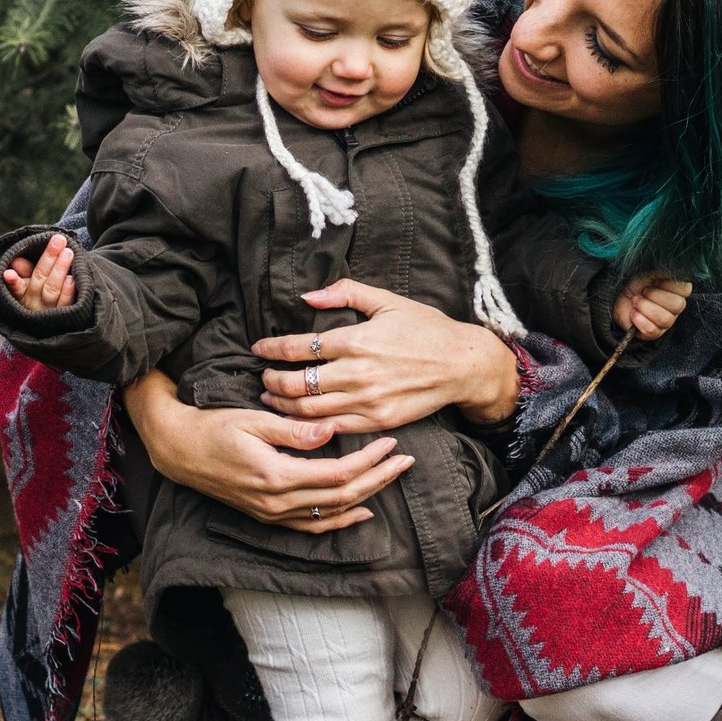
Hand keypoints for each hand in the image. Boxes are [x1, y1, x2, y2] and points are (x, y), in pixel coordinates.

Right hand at [0, 232, 76, 311]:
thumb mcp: (29, 282)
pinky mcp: (64, 317)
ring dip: (60, 270)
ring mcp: (48, 312)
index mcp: (21, 295)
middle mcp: (33, 304)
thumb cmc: (42, 293)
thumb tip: (16, 261)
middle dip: (48, 259)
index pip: (16, 285)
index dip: (12, 280)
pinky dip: (68, 291)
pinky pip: (65, 303)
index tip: (8, 273)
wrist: (59, 322)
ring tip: (68, 252)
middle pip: (39, 279)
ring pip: (52, 290)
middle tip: (58, 240)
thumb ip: (24, 270)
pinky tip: (72, 278)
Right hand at [122, 371, 411, 532]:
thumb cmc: (214, 426)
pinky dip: (340, 521)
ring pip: (331, 514)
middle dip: (378, 478)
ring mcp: (272, 514)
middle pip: (342, 497)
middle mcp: (277, 502)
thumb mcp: (254, 419)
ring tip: (391, 479)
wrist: (180, 449)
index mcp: (276, 476)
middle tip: (405, 460)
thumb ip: (294, 430)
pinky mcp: (268, 516)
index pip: (337, 474)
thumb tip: (330, 431)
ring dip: (366, 497)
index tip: (389, 443)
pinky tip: (361, 511)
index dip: (368, 460)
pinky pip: (312, 525)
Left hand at [251, 281, 519, 430]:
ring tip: (272, 399)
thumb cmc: (426, 329)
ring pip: (309, 410)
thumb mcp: (388, 301)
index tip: (259, 349)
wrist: (462, 365)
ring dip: (284, 406)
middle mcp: (357, 373)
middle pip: (297, 383)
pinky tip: (298, 420)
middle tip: (263, 377)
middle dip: (272, 381)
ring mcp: (366, 401)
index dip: (272, 349)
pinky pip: (333, 428)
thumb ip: (346, 292)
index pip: (300, 347)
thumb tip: (308, 295)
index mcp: (356, 340)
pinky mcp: (377, 421)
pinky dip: (309, 426)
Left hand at [614, 272, 690, 339]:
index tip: (654, 279)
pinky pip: (652, 331)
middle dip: (654, 296)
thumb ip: (665, 266)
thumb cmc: (635, 278)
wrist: (617, 292)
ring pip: (665, 319)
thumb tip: (673, 265)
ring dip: (645, 307)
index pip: (685, 289)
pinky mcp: (654, 332)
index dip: (667, 284)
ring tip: (635, 301)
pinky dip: (639, 320)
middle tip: (642, 291)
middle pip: (677, 305)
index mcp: (679, 288)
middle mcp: (677, 305)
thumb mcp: (649, 266)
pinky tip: (633, 313)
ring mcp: (667, 320)